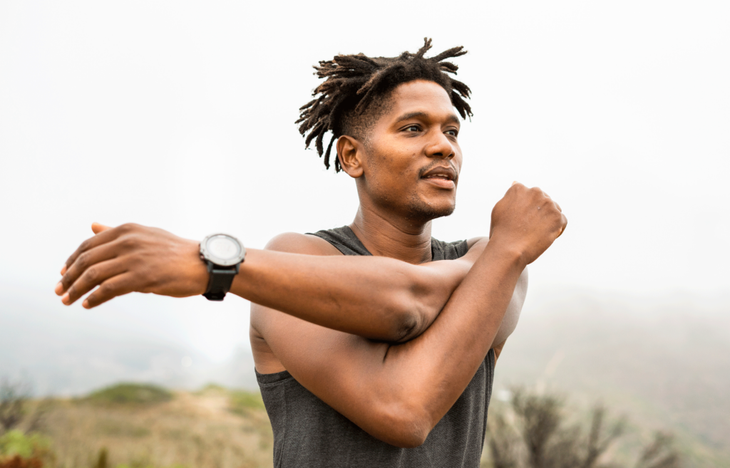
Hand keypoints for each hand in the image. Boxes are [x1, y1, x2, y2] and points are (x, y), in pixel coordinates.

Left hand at [55, 222, 207, 307]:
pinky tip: (87, 304)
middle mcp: (128, 241)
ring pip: (94, 275)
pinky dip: (94, 298)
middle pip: (86, 260)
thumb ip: (117, 232)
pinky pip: (109, 289)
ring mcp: (135, 258)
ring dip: (76, 289)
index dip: (71, 260)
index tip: (63, 274)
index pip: (88, 245)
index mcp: (127, 230)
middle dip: (68, 277)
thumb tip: (93, 226)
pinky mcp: (142, 277)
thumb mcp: (145, 235)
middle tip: (59, 290)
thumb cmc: (175, 252)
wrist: (203, 264)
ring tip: (67, 300)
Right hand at [489, 182, 566, 265]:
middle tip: (529, 227)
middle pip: (542, 200)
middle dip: (539, 212)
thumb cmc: (501, 232)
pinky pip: (562, 221)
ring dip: (548, 219)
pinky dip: (557, 229)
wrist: (509, 249)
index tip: (521, 220)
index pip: (528, 196)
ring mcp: (548, 204)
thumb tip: (516, 183)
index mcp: (519, 189)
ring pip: (553, 209)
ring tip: (537, 232)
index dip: (525, 209)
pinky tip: (546, 236)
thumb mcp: (500, 208)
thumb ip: (510, 195)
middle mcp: (535, 192)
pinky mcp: (557, 217)